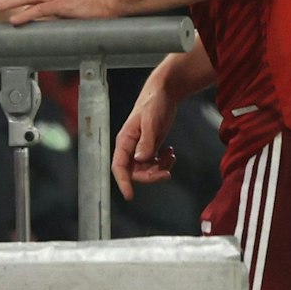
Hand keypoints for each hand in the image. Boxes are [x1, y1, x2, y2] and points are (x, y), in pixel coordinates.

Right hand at [112, 64, 182, 199]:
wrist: (164, 93)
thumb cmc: (154, 103)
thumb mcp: (151, 121)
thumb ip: (146, 141)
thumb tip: (140, 160)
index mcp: (125, 141)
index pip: (118, 167)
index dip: (123, 182)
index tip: (130, 196)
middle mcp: (130, 147)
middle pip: (135, 172)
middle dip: (151, 176)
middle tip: (168, 172)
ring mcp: (140, 148)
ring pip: (146, 170)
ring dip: (160, 169)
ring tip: (171, 155)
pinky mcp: (150, 146)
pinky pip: (154, 163)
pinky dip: (164, 163)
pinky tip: (171, 152)